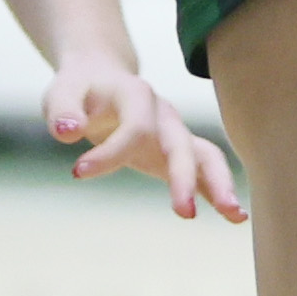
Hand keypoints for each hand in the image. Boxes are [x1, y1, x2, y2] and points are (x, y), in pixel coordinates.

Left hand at [42, 55, 244, 221]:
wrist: (100, 77)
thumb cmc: (80, 89)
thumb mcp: (61, 93)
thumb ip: (63, 111)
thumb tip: (68, 132)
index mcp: (136, 94)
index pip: (134, 128)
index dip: (109, 154)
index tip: (77, 172)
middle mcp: (162, 114)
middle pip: (181, 145)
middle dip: (185, 178)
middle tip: (184, 213)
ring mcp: (173, 133)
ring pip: (206, 156)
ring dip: (219, 184)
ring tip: (235, 216)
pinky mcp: (175, 153)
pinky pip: (203, 170)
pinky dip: (218, 191)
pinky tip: (235, 218)